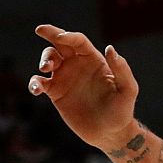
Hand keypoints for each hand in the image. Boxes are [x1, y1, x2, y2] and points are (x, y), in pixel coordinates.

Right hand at [28, 25, 139, 149]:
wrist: (110, 132)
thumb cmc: (122, 110)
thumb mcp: (128, 89)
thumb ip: (121, 69)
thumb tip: (109, 48)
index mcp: (95, 61)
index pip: (79, 41)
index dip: (69, 35)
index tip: (60, 36)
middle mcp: (78, 66)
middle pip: (61, 44)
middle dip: (51, 34)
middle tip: (40, 29)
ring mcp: (66, 79)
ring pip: (48, 60)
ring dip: (44, 59)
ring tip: (45, 68)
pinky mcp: (56, 93)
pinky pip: (39, 83)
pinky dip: (34, 82)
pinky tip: (37, 88)